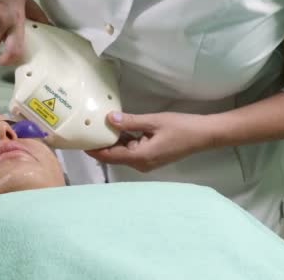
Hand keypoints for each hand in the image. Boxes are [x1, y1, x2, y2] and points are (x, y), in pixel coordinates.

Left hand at [86, 112, 218, 172]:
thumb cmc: (181, 127)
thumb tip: (109, 119)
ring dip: (111, 141)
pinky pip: (132, 150)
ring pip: (122, 152)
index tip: (79, 141)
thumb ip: (130, 122)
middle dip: (99, 144)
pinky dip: (123, 141)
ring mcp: (146, 161)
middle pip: (114, 155)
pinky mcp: (151, 156)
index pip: (109, 156)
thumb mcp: (153, 121)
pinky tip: (116, 128)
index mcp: (139, 157)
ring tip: (96, 127)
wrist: (204, 135)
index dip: (93, 150)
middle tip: (85, 129)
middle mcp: (140, 164)